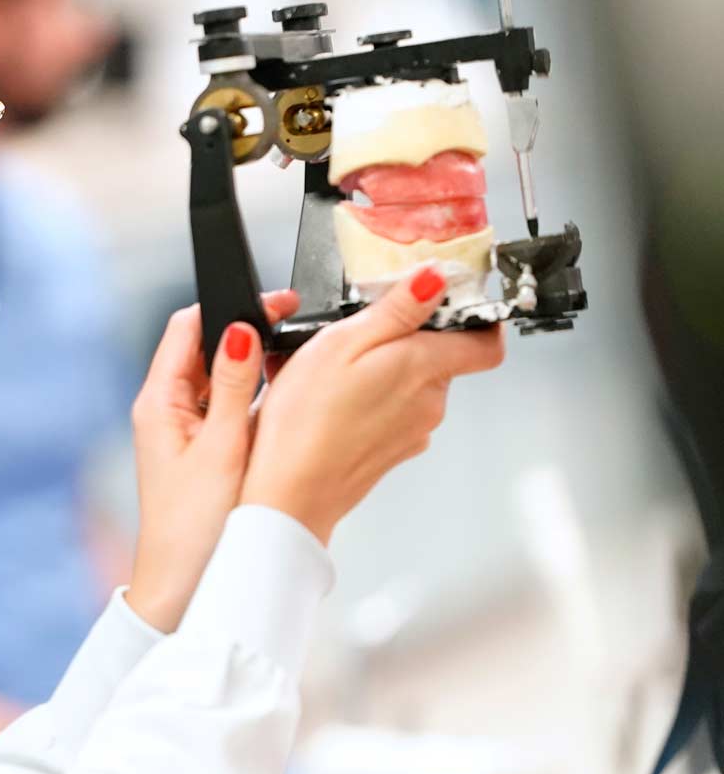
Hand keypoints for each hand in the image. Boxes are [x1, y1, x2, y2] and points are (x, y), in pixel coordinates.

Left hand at [125, 291, 297, 632]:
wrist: (183, 587)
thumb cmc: (194, 529)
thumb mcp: (223, 449)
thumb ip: (236, 388)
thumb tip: (240, 333)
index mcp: (158, 402)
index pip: (187, 328)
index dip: (229, 306)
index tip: (273, 302)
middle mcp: (167, 411)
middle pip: (207, 350)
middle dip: (249, 334)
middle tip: (295, 326)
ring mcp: (184, 431)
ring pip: (222, 379)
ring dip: (256, 367)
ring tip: (297, 360)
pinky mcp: (201, 452)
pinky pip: (229, 409)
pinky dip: (256, 399)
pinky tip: (285, 402)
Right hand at [241, 266, 505, 544]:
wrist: (287, 495)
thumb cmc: (306, 421)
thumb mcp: (343, 342)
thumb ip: (398, 309)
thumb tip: (435, 279)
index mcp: (424, 368)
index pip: (485, 341)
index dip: (474, 317)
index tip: (447, 302)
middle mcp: (430, 403)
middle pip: (438, 357)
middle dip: (401, 340)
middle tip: (351, 335)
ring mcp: (412, 431)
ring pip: (408, 384)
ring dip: (376, 370)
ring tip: (326, 370)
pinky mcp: (391, 451)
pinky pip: (388, 412)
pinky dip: (364, 399)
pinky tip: (326, 401)